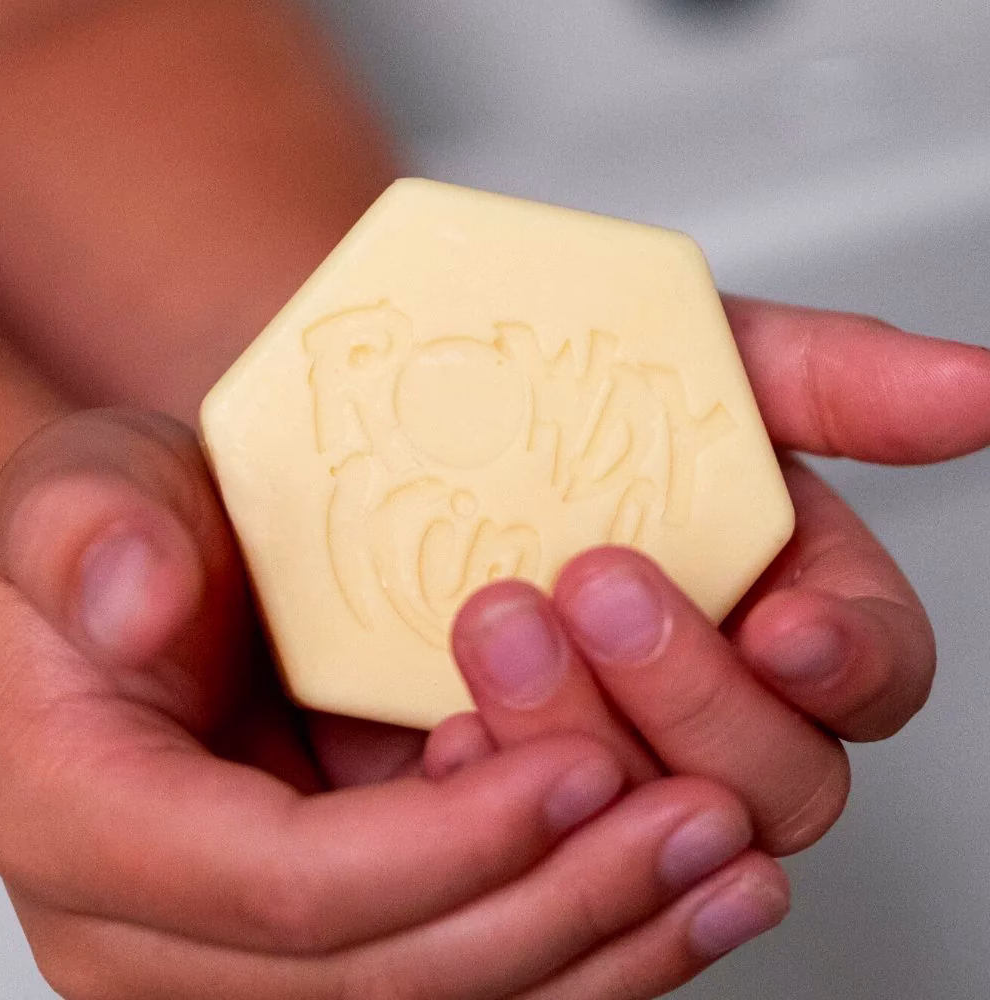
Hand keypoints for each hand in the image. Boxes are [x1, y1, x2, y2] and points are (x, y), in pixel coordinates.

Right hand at [0, 409, 786, 999]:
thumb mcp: (81, 496)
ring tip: (724, 863)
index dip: (450, 844)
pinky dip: (590, 939)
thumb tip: (137, 603)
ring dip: (606, 941)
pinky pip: (477, 965)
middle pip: (394, 976)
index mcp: (99, 832)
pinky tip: (685, 892)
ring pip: (455, 996)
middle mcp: (178, 932)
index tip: (584, 768)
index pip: (292, 888)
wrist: (154, 574)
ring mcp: (266, 947)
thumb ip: (88, 538)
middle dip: (563, 906)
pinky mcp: (349, 923)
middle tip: (698, 822)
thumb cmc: (122, 535)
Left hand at [448, 300, 989, 855]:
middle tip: (596, 592)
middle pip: (775, 779)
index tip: (786, 629)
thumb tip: (977, 386)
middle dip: (690, 697)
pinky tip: (450, 722)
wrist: (425, 425)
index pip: (875, 675)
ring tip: (495, 629)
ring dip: (581, 735)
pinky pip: (530, 844)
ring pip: (652, 825)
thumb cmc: (579, 402)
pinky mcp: (515, 786)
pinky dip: (494, 789)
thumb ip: (836, 380)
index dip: (849, 667)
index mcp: (788, 606)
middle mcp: (714, 698)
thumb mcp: (702, 368)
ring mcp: (615, 750)